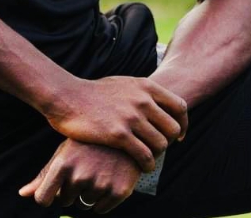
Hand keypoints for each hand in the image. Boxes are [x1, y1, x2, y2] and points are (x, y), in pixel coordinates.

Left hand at [19, 139, 141, 212]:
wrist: (127, 130)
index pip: (43, 198)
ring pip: (84, 204)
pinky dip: (104, 199)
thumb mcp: (66, 151)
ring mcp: (100, 184)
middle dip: (72, 189)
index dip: (48, 195)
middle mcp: (80, 175)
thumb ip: (44, 175)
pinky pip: (101, 209)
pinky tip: (110, 177)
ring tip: (98, 169)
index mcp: (63, 164)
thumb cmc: (90, 141)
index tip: (56, 187)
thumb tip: (22, 195)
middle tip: (85, 167)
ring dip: (88, 193)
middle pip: (65, 201)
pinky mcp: (119, 191)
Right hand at [44, 76, 186, 172]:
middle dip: (169, 141)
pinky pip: (145, 155)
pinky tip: (142, 167)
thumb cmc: (94, 93)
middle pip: (173, 128)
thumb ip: (141, 92)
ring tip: (149, 159)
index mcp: (146, 86)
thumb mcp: (123, 83)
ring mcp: (131, 117)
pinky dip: (147, 164)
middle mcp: (143, 100)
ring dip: (157, 155)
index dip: (183, 124)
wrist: (68, 98)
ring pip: (161, 144)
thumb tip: (156, 101)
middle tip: (159, 149)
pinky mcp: (119, 135)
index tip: (179, 135)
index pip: (180, 107)